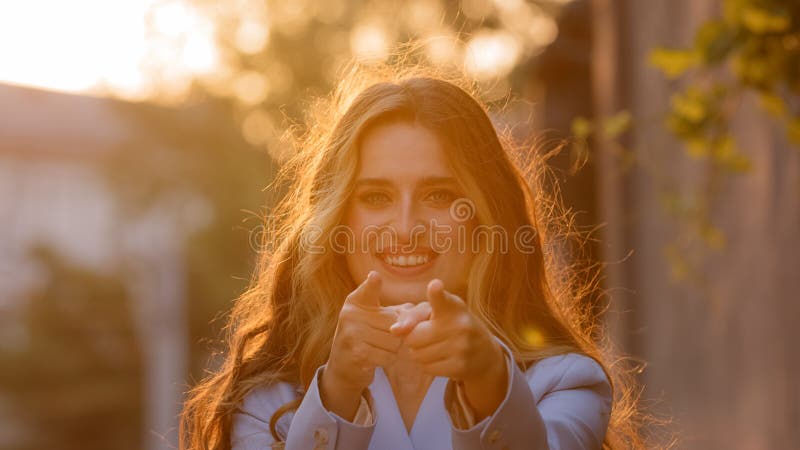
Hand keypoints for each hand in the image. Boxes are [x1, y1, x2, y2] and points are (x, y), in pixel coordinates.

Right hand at [324, 271, 403, 393]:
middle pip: (394, 323)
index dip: (372, 283)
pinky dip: (388, 360)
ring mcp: (352, 334)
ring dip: (393, 349)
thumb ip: (396, 310)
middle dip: (397, 335)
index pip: (368, 290)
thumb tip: (411, 308)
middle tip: (384, 338)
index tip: (375, 276)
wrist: (344, 364)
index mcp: (355, 301)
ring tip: (379, 348)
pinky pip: (388, 357)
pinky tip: (377, 357)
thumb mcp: (376, 316)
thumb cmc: (367, 335)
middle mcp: (350, 314)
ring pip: (393, 342)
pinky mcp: (356, 354)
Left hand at [402, 279, 507, 417]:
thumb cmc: (451, 325)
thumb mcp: (436, 312)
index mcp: (452, 306)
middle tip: (426, 335)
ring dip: (420, 353)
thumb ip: (412, 315)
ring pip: (417, 354)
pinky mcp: (460, 366)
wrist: (484, 351)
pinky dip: (429, 365)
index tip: (435, 285)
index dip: (436, 293)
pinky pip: (427, 368)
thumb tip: (394, 330)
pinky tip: (442, 358)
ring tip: (435, 346)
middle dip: (413, 338)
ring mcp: (461, 347)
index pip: (441, 299)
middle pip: (413, 337)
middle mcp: (459, 325)